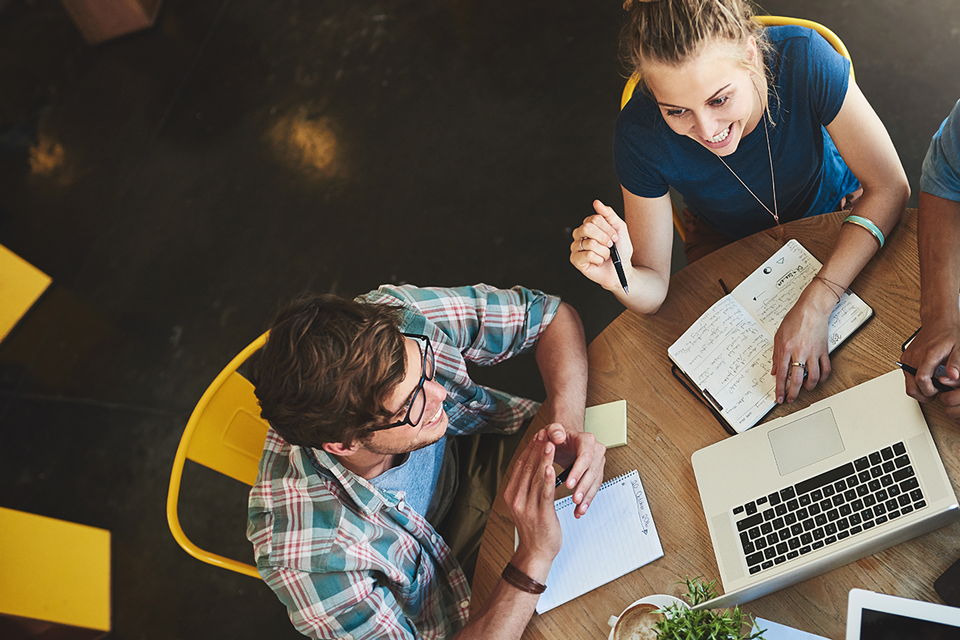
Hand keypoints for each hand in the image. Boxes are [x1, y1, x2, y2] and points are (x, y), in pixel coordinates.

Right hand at [505, 431, 561, 573]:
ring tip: (549, 443)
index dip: (529, 449)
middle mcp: (517, 499)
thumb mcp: (525, 505)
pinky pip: (545, 493)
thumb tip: (531, 468)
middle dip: (537, 448)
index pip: (520, 466)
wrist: (535, 552)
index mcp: (511, 495)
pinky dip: (549, 479)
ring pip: (537, 477)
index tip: (536, 435)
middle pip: (527, 468)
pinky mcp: (541, 514)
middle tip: (544, 432)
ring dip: (544, 458)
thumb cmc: (534, 530)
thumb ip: (526, 487)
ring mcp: (527, 507)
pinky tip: (553, 467)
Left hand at [543, 423, 605, 518]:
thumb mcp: (553, 430)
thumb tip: (558, 436)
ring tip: (578, 509)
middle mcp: (596, 451)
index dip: (578, 471)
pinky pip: (593, 488)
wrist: (564, 439)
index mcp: (587, 440)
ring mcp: (597, 463)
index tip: (569, 484)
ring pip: (595, 482)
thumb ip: (554, 430)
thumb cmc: (558, 435)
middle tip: (575, 499)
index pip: (585, 457)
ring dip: (587, 497)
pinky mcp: (596, 473)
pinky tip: (580, 509)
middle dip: (583, 488)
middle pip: (592, 472)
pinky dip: (587, 499)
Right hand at [570, 200, 632, 291]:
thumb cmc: (620, 250)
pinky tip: (599, 262)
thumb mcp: (619, 228)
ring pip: (589, 242)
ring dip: (604, 251)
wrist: (621, 269)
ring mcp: (576, 247)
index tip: (614, 237)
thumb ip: (608, 214)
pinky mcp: (575, 260)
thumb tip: (596, 202)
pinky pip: (587, 255)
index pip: (595, 218)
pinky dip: (598, 259)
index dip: (608, 229)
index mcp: (589, 224)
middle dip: (604, 238)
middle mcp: (579, 234)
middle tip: (610, 245)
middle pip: (587, 227)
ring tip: (605, 255)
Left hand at [772, 286, 834, 403]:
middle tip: (791, 400)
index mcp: (786, 349)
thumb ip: (776, 356)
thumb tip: (775, 371)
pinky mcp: (823, 351)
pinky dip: (823, 377)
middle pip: (796, 380)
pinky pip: (825, 369)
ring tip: (804, 390)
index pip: (781, 375)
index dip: (780, 389)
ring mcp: (813, 353)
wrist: (811, 309)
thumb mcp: (778, 336)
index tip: (779, 398)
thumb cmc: (795, 320)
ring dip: (808, 387)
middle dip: (792, 393)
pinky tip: (818, 380)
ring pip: (813, 377)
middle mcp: (799, 353)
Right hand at [901, 320, 959, 418]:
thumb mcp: (959, 349)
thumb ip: (956, 363)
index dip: (930, 391)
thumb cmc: (949, 334)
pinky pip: (907, 376)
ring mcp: (908, 358)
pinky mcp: (905, 359)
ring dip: (919, 388)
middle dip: (923, 395)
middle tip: (935, 392)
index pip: (922, 380)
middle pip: (911, 387)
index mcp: (928, 355)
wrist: (937, 321)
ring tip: (933, 384)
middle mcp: (914, 357)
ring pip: (908, 384)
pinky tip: (928, 376)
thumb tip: (953, 376)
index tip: (938, 391)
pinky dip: (916, 380)